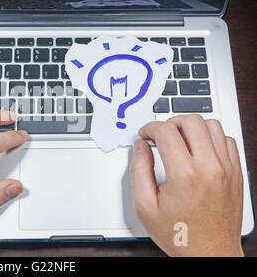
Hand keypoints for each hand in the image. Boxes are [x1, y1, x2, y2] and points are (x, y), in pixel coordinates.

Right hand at [130, 115, 243, 256]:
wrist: (209, 253)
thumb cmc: (180, 234)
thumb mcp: (144, 206)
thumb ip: (138, 171)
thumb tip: (140, 147)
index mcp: (184, 175)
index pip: (166, 131)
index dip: (150, 127)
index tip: (145, 134)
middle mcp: (209, 167)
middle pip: (191, 121)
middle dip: (170, 122)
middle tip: (161, 134)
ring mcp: (226, 169)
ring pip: (212, 125)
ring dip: (192, 128)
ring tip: (180, 139)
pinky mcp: (236, 172)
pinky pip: (227, 140)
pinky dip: (211, 138)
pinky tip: (198, 149)